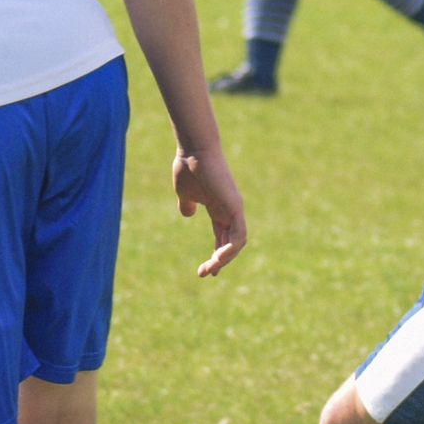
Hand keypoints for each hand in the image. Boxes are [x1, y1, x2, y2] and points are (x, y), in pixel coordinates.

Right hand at [172, 147, 246, 276]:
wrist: (194, 150)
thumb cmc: (188, 167)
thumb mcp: (184, 192)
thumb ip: (187, 204)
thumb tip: (187, 214)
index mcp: (218, 209)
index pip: (223, 238)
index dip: (216, 255)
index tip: (206, 271)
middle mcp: (230, 211)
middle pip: (230, 244)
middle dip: (219, 261)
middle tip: (205, 273)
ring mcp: (235, 209)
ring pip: (236, 244)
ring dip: (224, 260)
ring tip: (210, 269)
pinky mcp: (236, 207)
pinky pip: (239, 236)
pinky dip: (231, 250)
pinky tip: (219, 258)